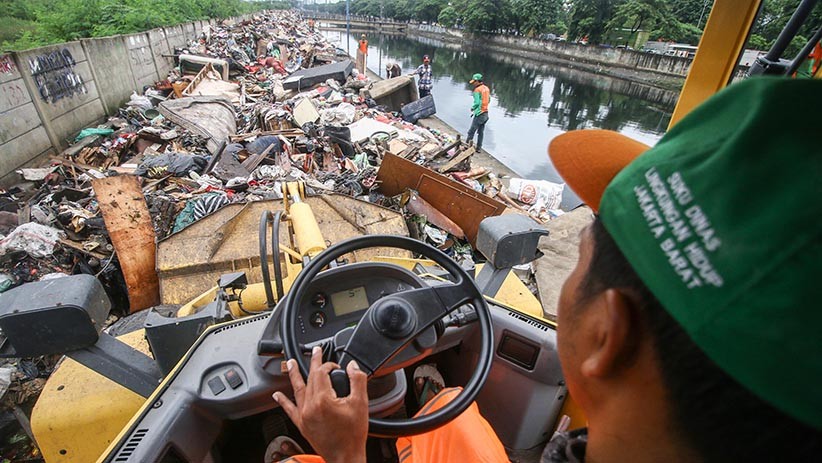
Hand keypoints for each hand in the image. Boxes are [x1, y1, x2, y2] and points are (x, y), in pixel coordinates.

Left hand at [273, 346, 367, 462]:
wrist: (345, 457)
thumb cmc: (353, 435)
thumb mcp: (361, 404)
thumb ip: (357, 380)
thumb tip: (352, 366)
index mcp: (323, 400)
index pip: (322, 373)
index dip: (329, 365)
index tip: (337, 366)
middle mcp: (310, 407)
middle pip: (310, 378)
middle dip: (313, 363)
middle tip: (315, 352)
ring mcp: (304, 416)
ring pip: (297, 390)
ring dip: (294, 375)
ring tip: (290, 363)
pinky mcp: (302, 425)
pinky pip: (289, 410)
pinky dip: (283, 401)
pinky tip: (277, 395)